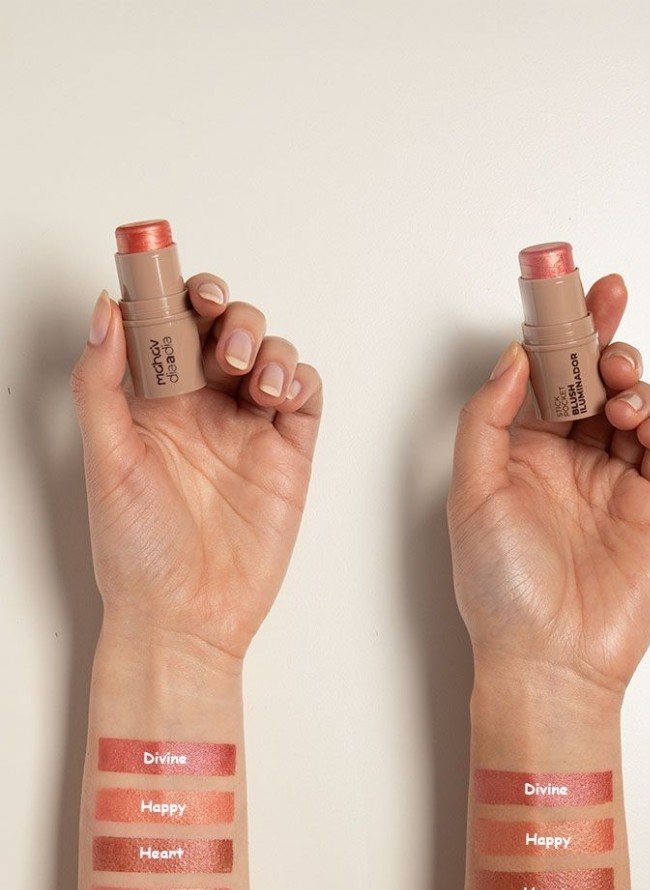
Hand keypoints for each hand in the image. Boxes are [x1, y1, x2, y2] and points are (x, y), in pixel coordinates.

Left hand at [72, 277, 322, 660]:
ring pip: (269, 352)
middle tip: (218, 336)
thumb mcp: (103, 459)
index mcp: (151, 402)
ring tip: (250, 377)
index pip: (165, 325)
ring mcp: (249, 428)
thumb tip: (104, 309)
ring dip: (264, 345)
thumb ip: (100, 382)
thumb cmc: (136, 550)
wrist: (187, 614)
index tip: (168, 272)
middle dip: (227, 313)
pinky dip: (298, 380)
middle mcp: (202, 407)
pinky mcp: (290, 453)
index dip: (171, 291)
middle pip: (224, 326)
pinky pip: (306, 395)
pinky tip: (278, 396)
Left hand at [448, 275, 649, 697]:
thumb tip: (515, 356)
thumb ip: (489, 417)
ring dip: (631, 380)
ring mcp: (617, 481)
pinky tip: (645, 421)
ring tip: (620, 387)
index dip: (558, 330)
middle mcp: (571, 461)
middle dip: (604, 335)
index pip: (546, 376)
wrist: (550, 659)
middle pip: (595, 379)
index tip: (569, 288)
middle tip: (611, 301)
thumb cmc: (501, 589)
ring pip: (635, 404)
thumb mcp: (472, 492)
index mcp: (523, 454)